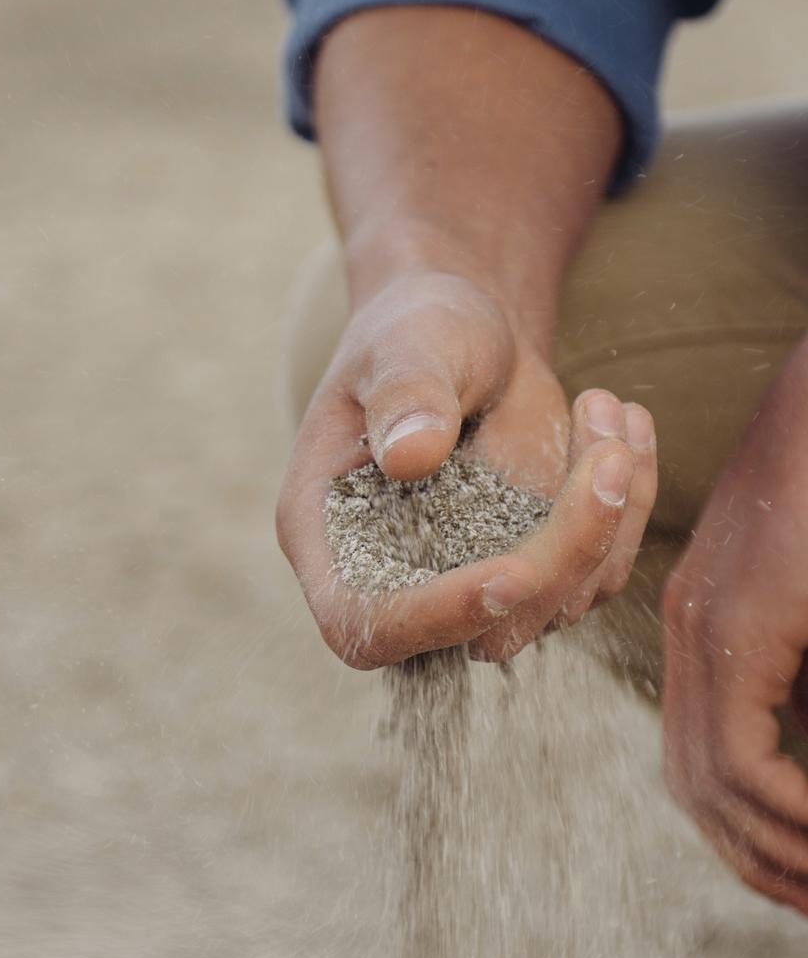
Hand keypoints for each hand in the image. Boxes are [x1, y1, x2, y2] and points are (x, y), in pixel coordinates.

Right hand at [276, 269, 656, 667]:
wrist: (466, 329)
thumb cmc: (415, 330)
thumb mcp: (403, 345)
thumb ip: (404, 394)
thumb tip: (411, 456)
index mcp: (328, 533)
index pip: (363, 621)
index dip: (433, 618)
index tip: (512, 573)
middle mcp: (397, 574)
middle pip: (482, 628)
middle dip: (561, 553)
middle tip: (608, 453)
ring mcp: (472, 577)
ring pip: (558, 605)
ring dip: (608, 516)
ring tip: (606, 406)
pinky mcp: (537, 565)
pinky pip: (600, 570)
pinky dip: (629, 505)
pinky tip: (624, 424)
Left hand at [663, 349, 807, 915]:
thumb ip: (805, 691)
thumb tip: (802, 752)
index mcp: (708, 630)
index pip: (701, 766)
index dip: (748, 838)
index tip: (803, 877)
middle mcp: (691, 632)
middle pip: (698, 788)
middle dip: (759, 857)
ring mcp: (708, 624)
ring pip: (711, 782)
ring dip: (775, 847)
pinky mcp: (740, 619)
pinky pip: (739, 754)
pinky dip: (786, 807)